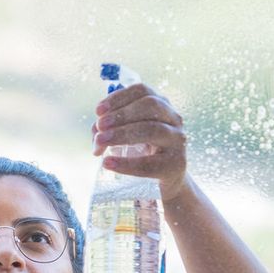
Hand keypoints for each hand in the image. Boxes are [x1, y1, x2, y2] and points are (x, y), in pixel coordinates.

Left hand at [92, 82, 190, 199]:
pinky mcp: (175, 164)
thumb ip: (108, 129)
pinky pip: (151, 164)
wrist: (161, 181)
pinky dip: (127, 164)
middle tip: (100, 126)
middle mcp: (173, 118)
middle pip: (151, 106)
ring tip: (101, 141)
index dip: (119, 97)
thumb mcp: (126, 134)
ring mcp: (177, 141)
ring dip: (123, 134)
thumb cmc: (141, 151)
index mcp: (160, 105)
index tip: (98, 110)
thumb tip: (96, 133)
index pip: (142, 91)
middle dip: (122, 114)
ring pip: (154, 130)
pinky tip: (108, 163)